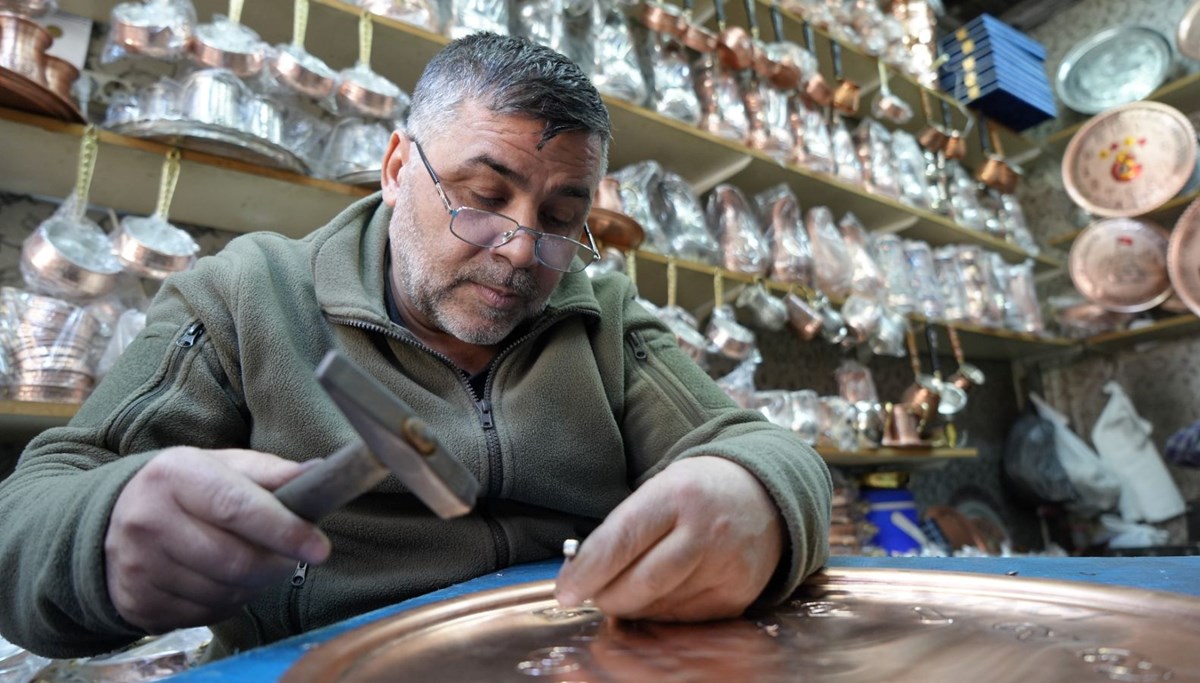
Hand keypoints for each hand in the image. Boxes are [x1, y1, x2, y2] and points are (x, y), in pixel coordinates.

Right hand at [105, 447, 330, 632]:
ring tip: (257, 565)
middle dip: (277, 565)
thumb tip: (316, 473)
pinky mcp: (137, 602)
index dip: (283, 531)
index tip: (319, 547)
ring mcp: (138, 566)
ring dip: (255, 586)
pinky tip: (226, 581)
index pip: (236, 508)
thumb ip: (270, 471)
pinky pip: (204, 615)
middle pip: (234, 561)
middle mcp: (148, 520)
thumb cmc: (188, 489)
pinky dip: (229, 603)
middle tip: (293, 557)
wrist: (116, 517)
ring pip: (223, 593)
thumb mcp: (224, 465)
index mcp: (175, 475)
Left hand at [554, 456, 782, 620]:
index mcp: (676, 494)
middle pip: (641, 582)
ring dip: (634, 606)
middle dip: (607, 596)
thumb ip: (624, 527)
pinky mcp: (738, 593)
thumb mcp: (659, 488)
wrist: (762, 495)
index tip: (566, 590)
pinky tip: (659, 595)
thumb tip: (581, 575)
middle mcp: (705, 530)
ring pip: (661, 605)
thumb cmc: (696, 492)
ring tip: (627, 590)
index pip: (622, 540)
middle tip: (593, 595)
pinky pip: (686, 617)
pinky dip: (662, 613)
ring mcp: (726, 564)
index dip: (588, 572)